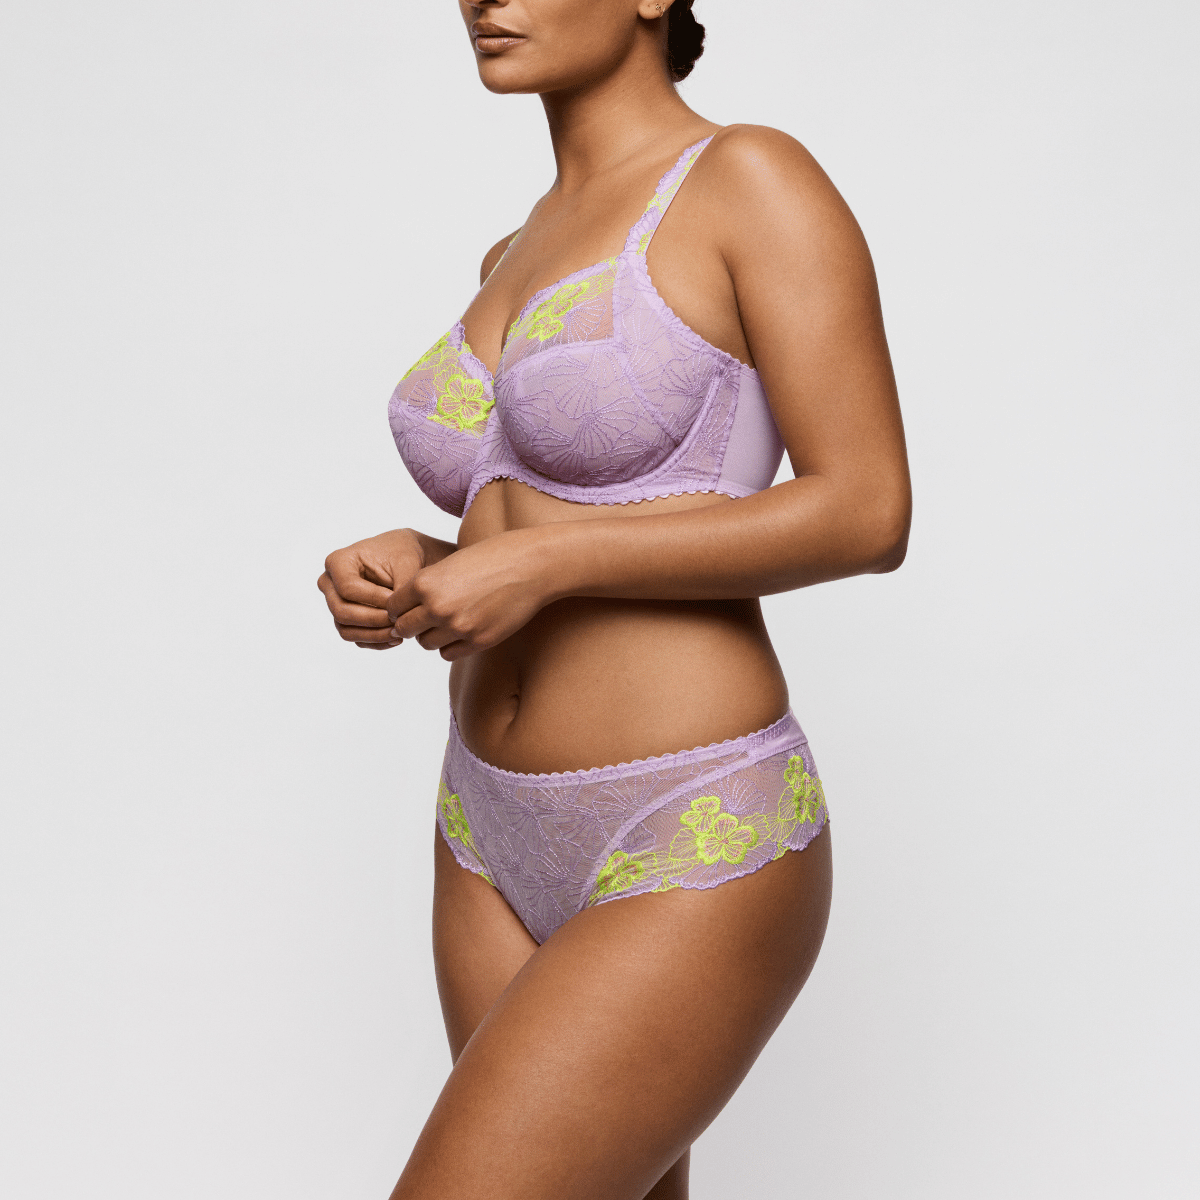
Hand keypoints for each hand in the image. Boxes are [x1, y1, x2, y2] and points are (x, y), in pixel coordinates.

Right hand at [318, 529, 424, 649]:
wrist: (405, 559)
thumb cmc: (403, 554)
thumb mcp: (406, 565)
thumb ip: (401, 589)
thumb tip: (397, 618)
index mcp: (338, 562)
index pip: (348, 588)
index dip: (373, 599)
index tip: (397, 602)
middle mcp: (329, 583)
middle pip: (342, 611)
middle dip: (373, 620)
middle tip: (399, 621)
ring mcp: (334, 603)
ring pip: (345, 629)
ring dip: (373, 635)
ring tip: (399, 632)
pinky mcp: (345, 619)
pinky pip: (354, 637)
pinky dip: (374, 641)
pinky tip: (395, 638)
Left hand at [386, 528, 551, 659]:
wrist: (531, 566)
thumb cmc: (492, 558)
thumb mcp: (450, 563)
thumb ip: (427, 586)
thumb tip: (407, 609)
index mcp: (425, 583)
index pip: (393, 607)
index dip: (399, 607)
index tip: (409, 607)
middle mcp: (437, 607)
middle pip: (405, 629)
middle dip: (411, 624)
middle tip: (424, 618)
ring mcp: (458, 627)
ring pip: (425, 643)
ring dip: (431, 635)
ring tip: (446, 622)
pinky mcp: (478, 641)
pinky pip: (448, 653)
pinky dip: (450, 645)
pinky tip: (462, 630)